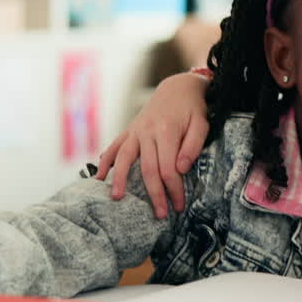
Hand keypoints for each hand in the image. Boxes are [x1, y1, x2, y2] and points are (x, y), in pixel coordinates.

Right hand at [95, 71, 209, 217]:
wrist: (178, 88)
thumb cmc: (193, 109)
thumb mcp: (202, 124)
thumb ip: (193, 146)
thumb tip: (181, 168)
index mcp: (167, 131)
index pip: (168, 168)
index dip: (174, 189)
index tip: (179, 206)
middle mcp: (147, 132)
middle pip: (148, 169)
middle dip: (153, 194)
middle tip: (160, 214)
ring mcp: (135, 131)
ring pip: (123, 158)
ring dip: (119, 179)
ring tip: (116, 198)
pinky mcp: (128, 131)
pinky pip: (113, 147)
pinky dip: (105, 161)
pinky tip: (99, 177)